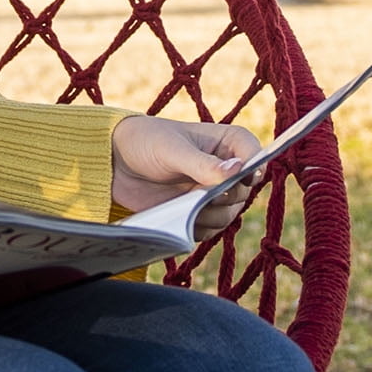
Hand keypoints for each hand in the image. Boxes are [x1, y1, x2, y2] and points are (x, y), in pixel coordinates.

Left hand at [110, 113, 261, 236]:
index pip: (254, 153)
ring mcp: (212, 192)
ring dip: (212, 216)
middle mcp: (225, 168)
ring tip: (187, 208)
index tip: (244, 178)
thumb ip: (203, 164)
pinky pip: (210, 229)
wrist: (117, 163)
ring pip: (229, 214)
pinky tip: (179, 220)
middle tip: (204, 196)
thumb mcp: (173, 150)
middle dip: (226, 197)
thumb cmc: (146, 142)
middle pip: (245, 190)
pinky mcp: (198, 211)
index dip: (255, 167)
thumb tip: (237, 171)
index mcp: (225, 142)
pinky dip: (198, 228)